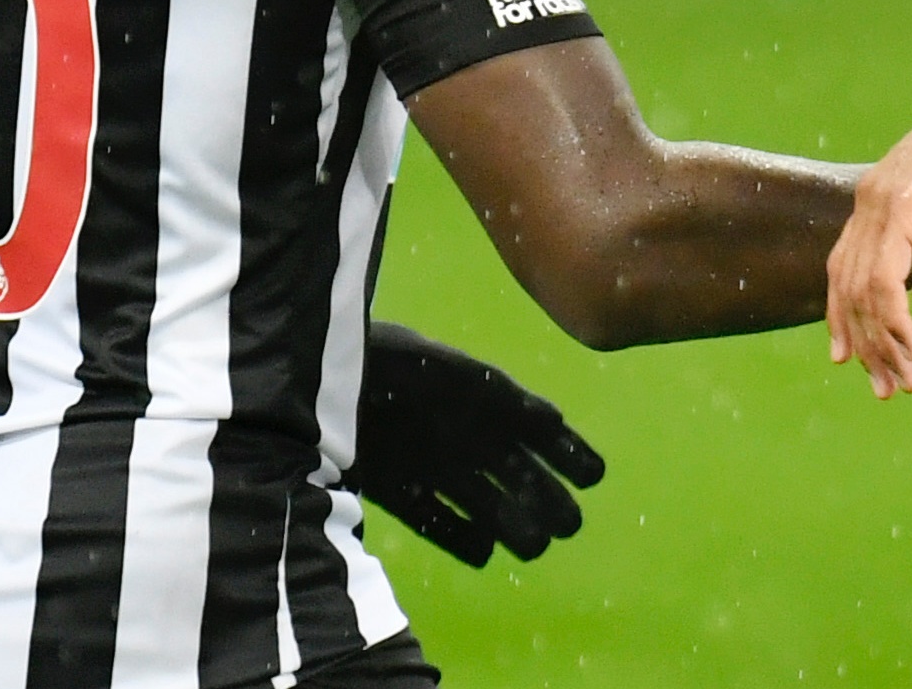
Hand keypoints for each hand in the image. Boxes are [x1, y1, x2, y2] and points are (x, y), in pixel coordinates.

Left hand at [355, 322, 606, 567]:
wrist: (318, 378)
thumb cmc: (384, 360)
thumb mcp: (443, 368)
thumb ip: (491, 395)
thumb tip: (550, 421)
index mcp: (488, 399)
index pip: (544, 431)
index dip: (572, 454)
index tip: (593, 477)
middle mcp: (470, 437)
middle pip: (524, 478)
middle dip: (551, 502)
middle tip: (566, 525)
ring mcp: (438, 467)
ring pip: (490, 506)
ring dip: (514, 526)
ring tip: (532, 544)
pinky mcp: (402, 491)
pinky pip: (439, 523)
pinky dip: (461, 538)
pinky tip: (482, 550)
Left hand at [828, 50, 911, 398]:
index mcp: (879, 202)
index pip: (846, 271)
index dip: (846, 318)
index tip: (854, 361)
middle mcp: (869, 202)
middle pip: (848, 288)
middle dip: (866, 344)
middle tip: (886, 388)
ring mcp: (881, 202)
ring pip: (862, 291)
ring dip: (882, 343)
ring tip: (904, 379)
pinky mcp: (903, 205)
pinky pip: (884, 278)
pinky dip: (891, 319)